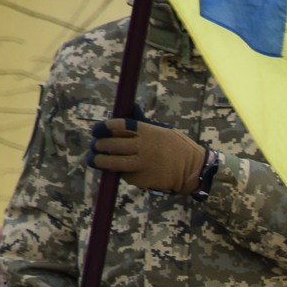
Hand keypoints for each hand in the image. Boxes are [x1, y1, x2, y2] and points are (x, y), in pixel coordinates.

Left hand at [87, 116, 208, 193]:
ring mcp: (140, 163)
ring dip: (99, 161)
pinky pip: (124, 174)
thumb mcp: (163, 130)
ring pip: (111, 162)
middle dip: (99, 145)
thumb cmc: (178, 147)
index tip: (97, 131)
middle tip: (95, 146)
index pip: (116, 126)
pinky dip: (120, 172)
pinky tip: (119, 170)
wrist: (193, 170)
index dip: (102, 128)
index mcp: (146, 130)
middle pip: (111, 144)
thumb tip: (130, 107)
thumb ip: (143, 122)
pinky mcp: (141, 178)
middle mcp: (141, 145)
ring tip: (93, 160)